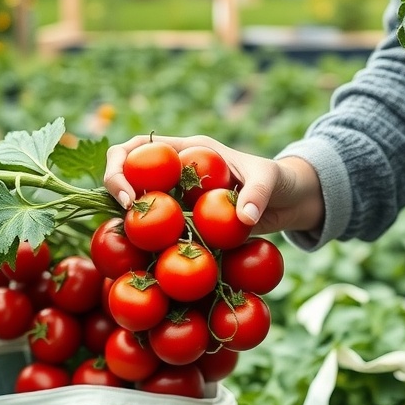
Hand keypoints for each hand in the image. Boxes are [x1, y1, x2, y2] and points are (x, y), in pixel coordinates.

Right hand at [104, 133, 323, 235]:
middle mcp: (177, 172)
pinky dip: (152, 242)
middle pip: (128, 172)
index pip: (141, 146)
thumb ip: (258, 195)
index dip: (124, 165)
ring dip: (129, 219)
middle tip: (125, 216)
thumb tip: (246, 217)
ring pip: (140, 204)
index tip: (130, 196)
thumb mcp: (270, 182)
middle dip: (116, 190)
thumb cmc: (279, 182)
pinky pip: (161, 230)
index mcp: (189, 150)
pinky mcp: (187, 222)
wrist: (289, 203)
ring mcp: (180, 198)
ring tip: (132, 239)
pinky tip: (149, 258)